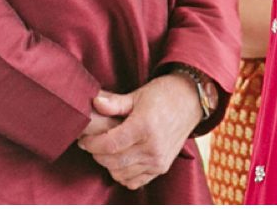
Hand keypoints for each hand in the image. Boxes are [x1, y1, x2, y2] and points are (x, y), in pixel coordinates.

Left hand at [76, 75, 199, 189]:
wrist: (191, 100)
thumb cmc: (164, 95)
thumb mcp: (138, 95)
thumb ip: (115, 103)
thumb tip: (94, 103)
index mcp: (145, 126)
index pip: (110, 145)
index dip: (92, 144)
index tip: (84, 139)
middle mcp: (153, 147)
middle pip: (113, 162)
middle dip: (97, 154)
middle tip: (92, 144)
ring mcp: (158, 159)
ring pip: (121, 174)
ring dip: (109, 165)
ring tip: (108, 150)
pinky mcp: (162, 167)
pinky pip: (135, 181)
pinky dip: (123, 174)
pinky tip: (122, 160)